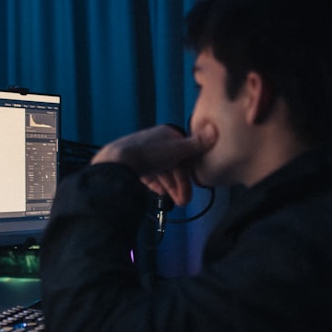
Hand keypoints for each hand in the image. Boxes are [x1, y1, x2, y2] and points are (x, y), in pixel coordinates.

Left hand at [91, 124, 214, 204]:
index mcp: (166, 134)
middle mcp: (154, 141)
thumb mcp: (178, 149)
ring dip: (169, 186)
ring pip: (161, 170)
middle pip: (172, 164)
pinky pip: (148, 175)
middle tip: (184, 200)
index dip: (190, 170)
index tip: (195, 185)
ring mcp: (141, 153)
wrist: (117, 164)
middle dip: (179, 183)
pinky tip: (160, 193)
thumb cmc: (149, 155)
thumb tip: (214, 130)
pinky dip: (156, 184)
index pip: (184, 152)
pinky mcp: (131, 165)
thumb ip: (197, 144)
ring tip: (174, 201)